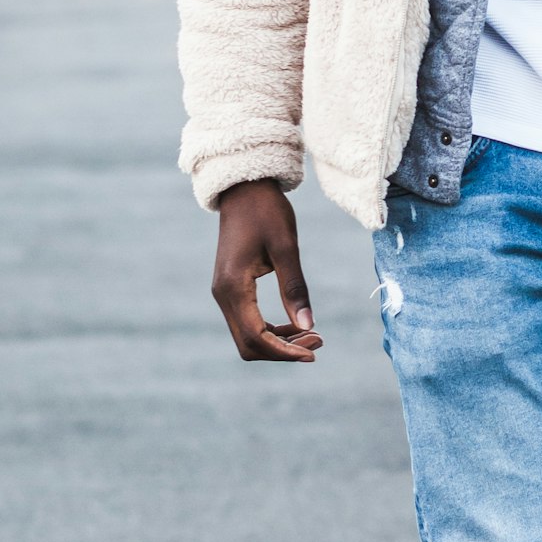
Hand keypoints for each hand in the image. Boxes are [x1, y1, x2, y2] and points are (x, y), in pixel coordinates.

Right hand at [212, 180, 321, 361]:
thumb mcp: (286, 247)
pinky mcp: (230, 288)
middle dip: (283, 350)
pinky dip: (270, 330)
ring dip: (278, 342)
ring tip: (312, 334)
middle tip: (319, 341)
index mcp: (234, 286)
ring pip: (247, 336)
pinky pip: (247, 322)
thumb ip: (294, 288)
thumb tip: (309, 326)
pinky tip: (295, 324)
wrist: (245, 189)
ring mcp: (224, 292)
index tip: (314, 352)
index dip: (285, 351)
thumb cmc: (267, 211)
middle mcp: (223, 294)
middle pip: (248, 344)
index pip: (256, 337)